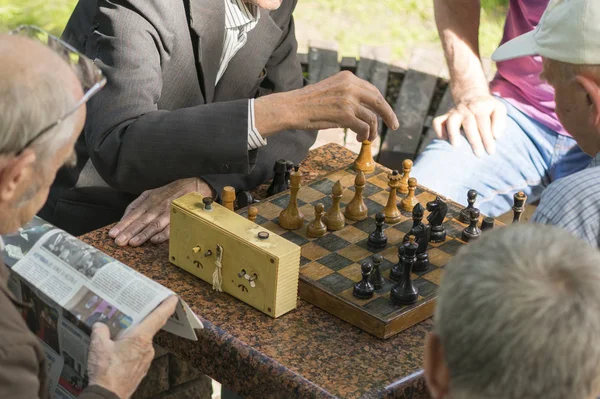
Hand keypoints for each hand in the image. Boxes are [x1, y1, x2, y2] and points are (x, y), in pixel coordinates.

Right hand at [87, 296, 177, 398]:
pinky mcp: (141, 369)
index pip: (158, 317)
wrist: (108, 396)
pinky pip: (138, 354)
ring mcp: (146, 360)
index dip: (167, 306)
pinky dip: (130, 350)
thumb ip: (100, 331)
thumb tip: (100, 325)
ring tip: (117, 336)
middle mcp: (147, 348)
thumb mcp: (98, 346)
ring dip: (132, 338)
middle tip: (132, 314)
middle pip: (148, 328)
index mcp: (140, 338)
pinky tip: (118, 353)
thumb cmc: (106, 372)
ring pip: (141, 343)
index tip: (173, 298)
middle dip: (140, 322)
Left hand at [109, 178, 212, 246]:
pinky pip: (171, 227)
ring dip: (143, 234)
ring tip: (132, 243)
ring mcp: (169, 211)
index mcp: (149, 199)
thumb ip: (137, 204)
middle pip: (141, 220)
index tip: (113, 233)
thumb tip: (125, 216)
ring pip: (154, 224)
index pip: (133, 213)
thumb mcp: (151, 193)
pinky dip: (163, 235)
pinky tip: (154, 241)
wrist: (194, 185)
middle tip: (119, 241)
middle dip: (129, 231)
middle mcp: (157, 205)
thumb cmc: (170, 191)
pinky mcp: (180, 217)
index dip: (123, 224)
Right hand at [255, 71, 398, 141]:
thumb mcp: (331, 91)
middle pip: (378, 101)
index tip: (387, 113)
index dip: (382, 104)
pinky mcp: (345, 114)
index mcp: (348, 77)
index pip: (372, 90)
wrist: (291, 107)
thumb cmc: (308, 103)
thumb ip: (347, 94)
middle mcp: (350, 86)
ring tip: (367, 138)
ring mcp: (348, 100)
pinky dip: (365, 135)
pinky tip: (359, 138)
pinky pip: (364, 127)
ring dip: (372, 131)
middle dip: (388, 115)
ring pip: (372, 117)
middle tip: (394, 126)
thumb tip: (364, 110)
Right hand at [433, 94, 506, 156]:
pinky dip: (439, 131)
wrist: (471, 96)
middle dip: (474, 140)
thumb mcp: (499, 109)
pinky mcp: (445, 116)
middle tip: (479, 154)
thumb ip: (499, 121)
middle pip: (469, 124)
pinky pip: (437, 122)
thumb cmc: (487, 109)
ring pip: (451, 121)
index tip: (490, 151)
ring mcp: (454, 112)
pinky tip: (445, 140)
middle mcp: (466, 108)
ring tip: (456, 146)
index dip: (487, 138)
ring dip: (453, 133)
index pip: (484, 123)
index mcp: (480, 106)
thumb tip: (496, 136)